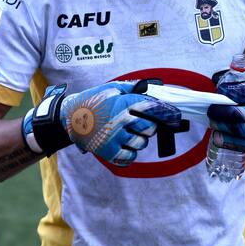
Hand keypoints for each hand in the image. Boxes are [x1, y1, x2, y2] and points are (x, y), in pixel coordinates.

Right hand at [24, 81, 182, 164]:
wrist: (69, 118)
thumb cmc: (93, 101)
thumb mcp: (110, 88)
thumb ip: (131, 88)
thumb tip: (150, 87)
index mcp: (123, 104)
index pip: (153, 108)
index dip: (167, 112)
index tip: (175, 115)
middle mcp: (120, 121)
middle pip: (150, 128)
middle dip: (150, 126)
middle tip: (142, 124)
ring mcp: (114, 138)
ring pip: (141, 144)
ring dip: (139, 140)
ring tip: (129, 134)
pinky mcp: (108, 152)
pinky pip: (130, 157)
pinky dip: (130, 153)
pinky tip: (124, 146)